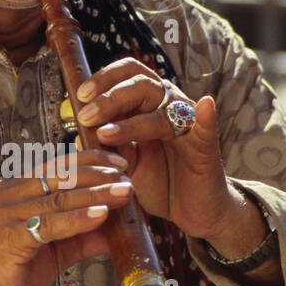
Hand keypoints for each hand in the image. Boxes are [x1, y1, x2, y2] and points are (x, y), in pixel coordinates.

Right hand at [0, 149, 133, 285]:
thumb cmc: (5, 274)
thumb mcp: (50, 252)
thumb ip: (79, 237)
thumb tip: (115, 230)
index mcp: (16, 191)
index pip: (58, 165)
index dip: (91, 161)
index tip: (120, 163)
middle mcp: (9, 196)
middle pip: (61, 175)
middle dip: (98, 174)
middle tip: (127, 177)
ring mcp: (7, 216)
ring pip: (58, 197)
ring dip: (96, 193)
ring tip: (123, 191)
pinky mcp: (8, 239)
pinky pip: (48, 224)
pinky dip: (77, 219)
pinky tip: (101, 215)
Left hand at [75, 60, 237, 240]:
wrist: (190, 210)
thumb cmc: (158, 181)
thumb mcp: (125, 162)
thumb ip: (108, 144)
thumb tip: (78, 132)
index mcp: (148, 104)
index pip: (128, 75)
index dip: (104, 79)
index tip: (80, 96)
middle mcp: (169, 106)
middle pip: (142, 85)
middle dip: (110, 98)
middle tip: (86, 116)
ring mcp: (189, 124)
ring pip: (162, 111)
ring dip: (132, 122)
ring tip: (106, 134)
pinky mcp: (205, 146)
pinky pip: (207, 127)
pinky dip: (206, 116)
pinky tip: (205, 105)